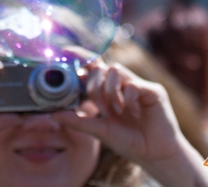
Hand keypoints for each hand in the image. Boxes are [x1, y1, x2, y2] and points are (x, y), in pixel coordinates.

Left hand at [54, 58, 182, 165]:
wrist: (155, 155)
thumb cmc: (129, 142)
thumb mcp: (100, 131)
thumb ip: (78, 121)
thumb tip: (53, 114)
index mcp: (109, 92)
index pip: (94, 67)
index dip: (82, 57)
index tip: (68, 51)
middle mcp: (123, 85)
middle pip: (102, 68)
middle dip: (95, 85)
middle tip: (101, 106)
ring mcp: (138, 86)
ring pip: (116, 70)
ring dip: (111, 90)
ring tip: (117, 110)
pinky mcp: (152, 91)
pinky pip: (134, 84)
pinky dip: (128, 98)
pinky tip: (133, 113)